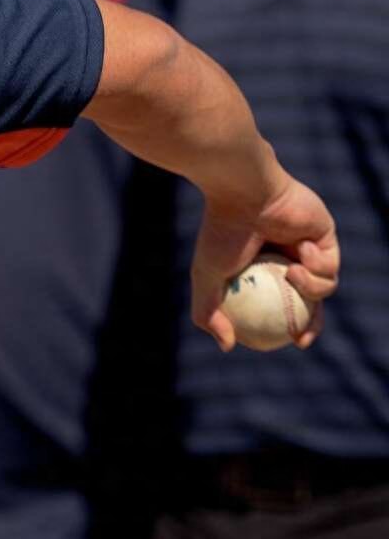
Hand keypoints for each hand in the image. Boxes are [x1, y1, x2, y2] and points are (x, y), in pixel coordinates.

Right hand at [190, 171, 338, 350]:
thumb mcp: (207, 278)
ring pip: (324, 285)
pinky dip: (318, 264)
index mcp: (261, 268)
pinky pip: (331, 263)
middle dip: (312, 323)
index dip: (289, 328)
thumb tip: (227, 347)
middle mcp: (285, 258)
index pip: (281, 305)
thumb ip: (209, 313)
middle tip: (303, 336)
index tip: (289, 343)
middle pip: (310, 301)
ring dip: (312, 286)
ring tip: (291, 272)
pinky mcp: (326, 233)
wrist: (243, 192)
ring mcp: (308, 246)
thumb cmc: (222, 232)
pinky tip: (301, 249)